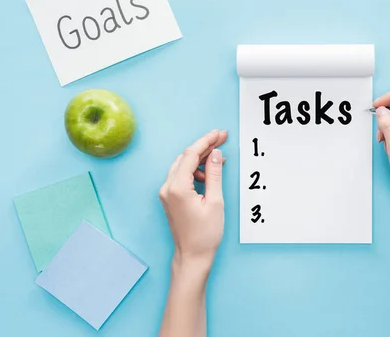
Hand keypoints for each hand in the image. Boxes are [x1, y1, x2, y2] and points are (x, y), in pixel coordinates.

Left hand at [159, 130, 227, 269]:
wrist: (192, 256)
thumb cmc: (205, 234)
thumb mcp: (215, 201)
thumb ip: (214, 174)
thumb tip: (215, 154)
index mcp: (177, 187)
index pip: (191, 155)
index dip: (206, 141)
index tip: (220, 134)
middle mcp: (167, 187)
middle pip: (185, 157)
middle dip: (204, 147)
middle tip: (222, 140)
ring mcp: (166, 192)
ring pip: (182, 165)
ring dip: (200, 159)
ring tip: (218, 160)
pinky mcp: (170, 197)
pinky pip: (181, 175)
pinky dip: (195, 170)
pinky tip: (208, 175)